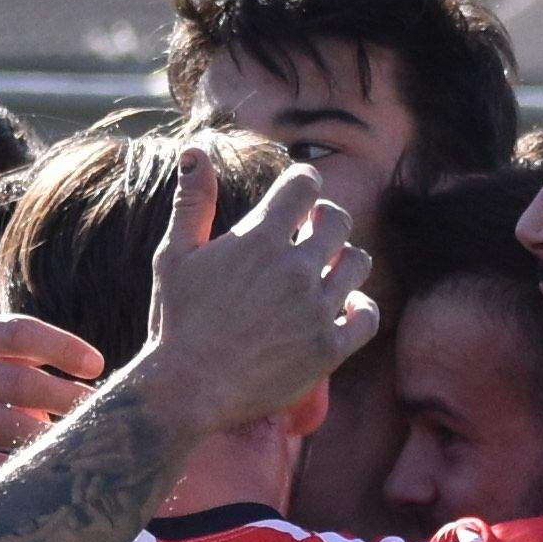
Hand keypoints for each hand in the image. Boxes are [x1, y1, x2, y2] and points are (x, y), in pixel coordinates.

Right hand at [0, 310, 104, 479]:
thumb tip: (49, 379)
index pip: (17, 331)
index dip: (62, 346)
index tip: (96, 364)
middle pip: (18, 382)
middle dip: (67, 398)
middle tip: (102, 411)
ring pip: (2, 427)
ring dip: (47, 437)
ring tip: (78, 444)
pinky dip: (11, 468)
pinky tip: (37, 472)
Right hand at [140, 159, 377, 438]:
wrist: (187, 390)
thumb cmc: (176, 322)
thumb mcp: (174, 255)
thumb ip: (193, 201)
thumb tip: (196, 151)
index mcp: (261, 239)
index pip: (305, 185)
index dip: (304, 184)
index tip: (297, 196)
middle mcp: (296, 269)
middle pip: (338, 220)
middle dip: (325, 220)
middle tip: (311, 234)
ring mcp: (316, 309)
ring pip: (358, 263)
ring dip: (344, 260)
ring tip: (326, 271)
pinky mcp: (329, 348)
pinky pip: (367, 315)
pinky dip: (360, 307)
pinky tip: (343, 308)